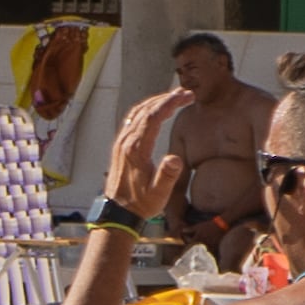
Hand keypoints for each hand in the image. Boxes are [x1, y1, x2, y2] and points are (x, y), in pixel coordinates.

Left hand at [105, 87, 186, 205]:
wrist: (118, 211)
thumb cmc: (140, 203)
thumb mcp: (158, 194)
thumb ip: (167, 176)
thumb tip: (175, 159)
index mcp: (136, 149)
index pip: (153, 117)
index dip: (170, 103)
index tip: (185, 96)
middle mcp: (126, 142)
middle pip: (146, 110)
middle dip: (166, 98)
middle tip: (186, 93)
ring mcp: (121, 142)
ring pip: (137, 112)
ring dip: (155, 102)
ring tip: (174, 98)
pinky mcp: (120, 146)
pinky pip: (132, 120)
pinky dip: (146, 109)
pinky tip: (156, 110)